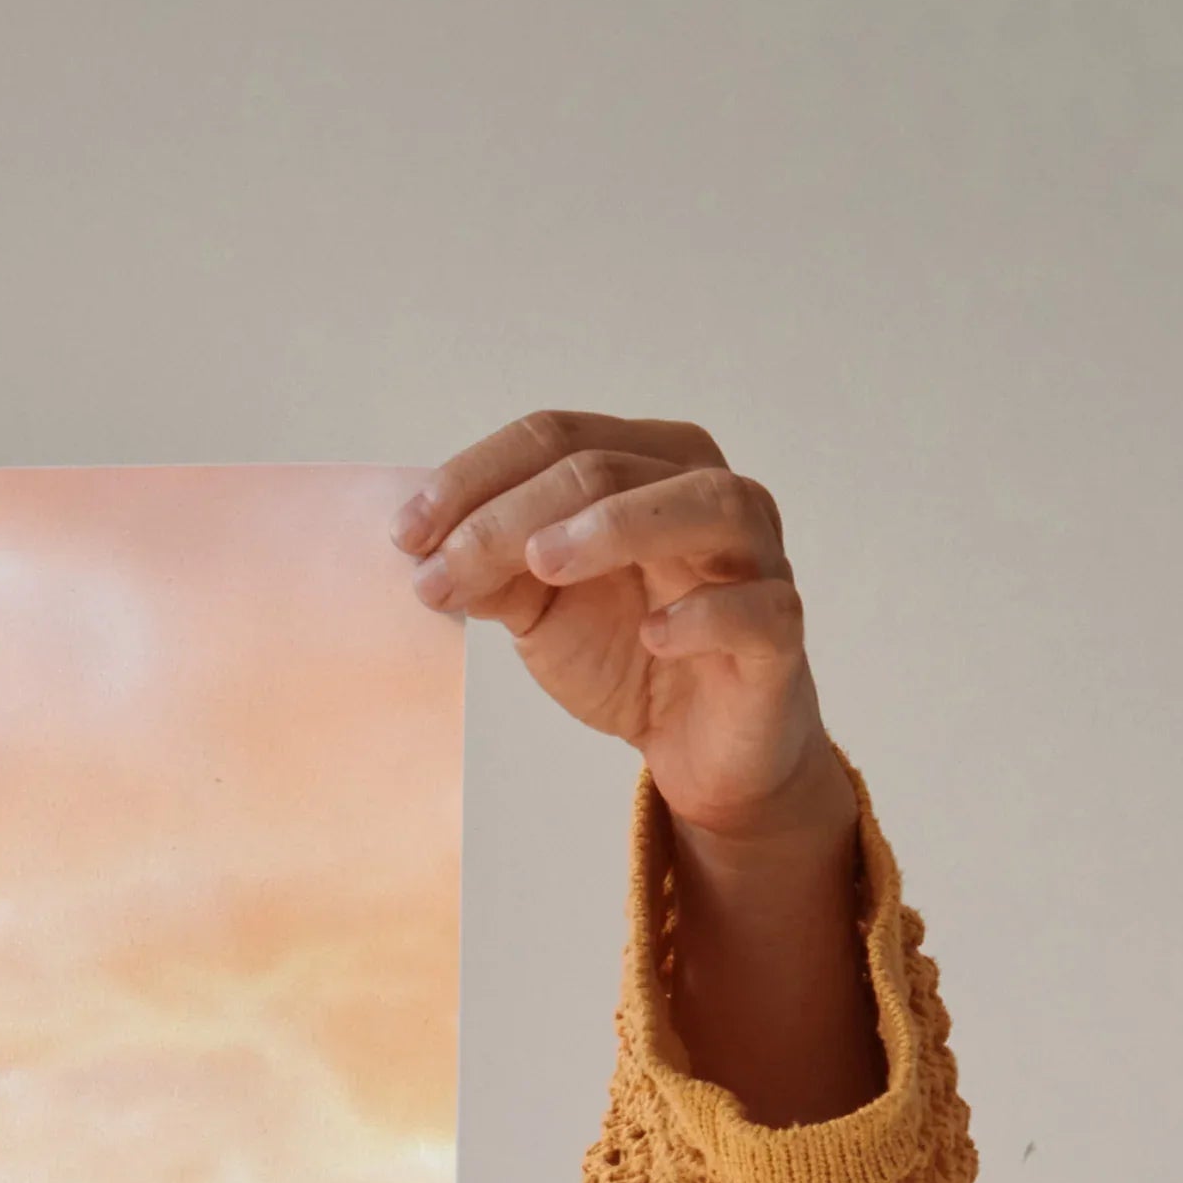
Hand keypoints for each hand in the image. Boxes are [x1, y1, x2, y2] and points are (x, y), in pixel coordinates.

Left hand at [399, 410, 879, 1118]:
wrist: (698, 744)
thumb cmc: (627, 652)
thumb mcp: (541, 609)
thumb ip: (494, 571)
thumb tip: (427, 551)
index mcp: (646, 466)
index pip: (556, 438)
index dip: (474, 477)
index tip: (404, 535)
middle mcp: (707, 492)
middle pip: (608, 467)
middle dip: (511, 515)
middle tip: (441, 569)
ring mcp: (754, 557)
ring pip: (701, 506)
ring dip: (615, 526)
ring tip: (542, 563)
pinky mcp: (778, 632)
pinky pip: (756, 608)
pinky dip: (705, 614)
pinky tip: (654, 633)